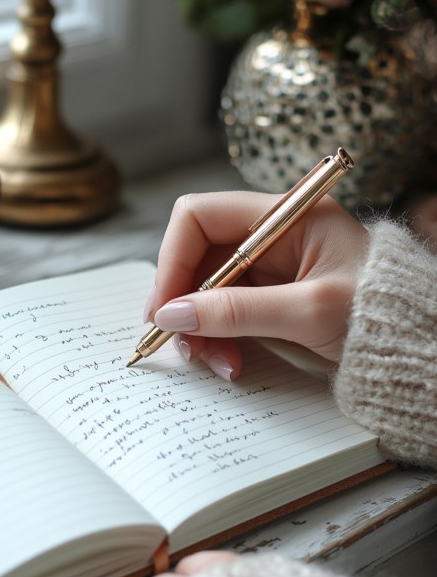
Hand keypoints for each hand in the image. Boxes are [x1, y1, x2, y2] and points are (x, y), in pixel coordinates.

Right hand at [145, 191, 367, 378]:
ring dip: (200, 326)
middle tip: (180, 344)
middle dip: (183, 301)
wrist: (413, 345)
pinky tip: (230, 361)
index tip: (164, 307)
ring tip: (213, 361)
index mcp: (285, 215)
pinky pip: (226, 309)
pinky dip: (220, 336)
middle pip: (198, 255)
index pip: (200, 216)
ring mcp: (270, 265)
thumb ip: (238, 311)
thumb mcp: (308, 312)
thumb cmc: (378, 317)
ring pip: (207, 287)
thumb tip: (171, 315)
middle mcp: (272, 233)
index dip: (173, 259)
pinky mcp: (271, 293)